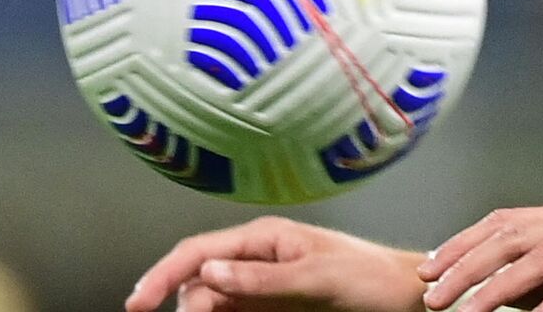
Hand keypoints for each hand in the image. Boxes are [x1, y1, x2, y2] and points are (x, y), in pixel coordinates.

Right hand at [127, 216, 429, 311]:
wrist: (405, 297)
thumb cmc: (370, 277)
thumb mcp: (316, 278)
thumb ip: (262, 279)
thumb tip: (208, 273)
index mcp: (263, 237)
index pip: (197, 252)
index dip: (161, 276)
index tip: (137, 303)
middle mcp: (255, 259)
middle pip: (197, 283)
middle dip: (188, 306)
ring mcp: (261, 287)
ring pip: (211, 304)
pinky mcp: (271, 309)